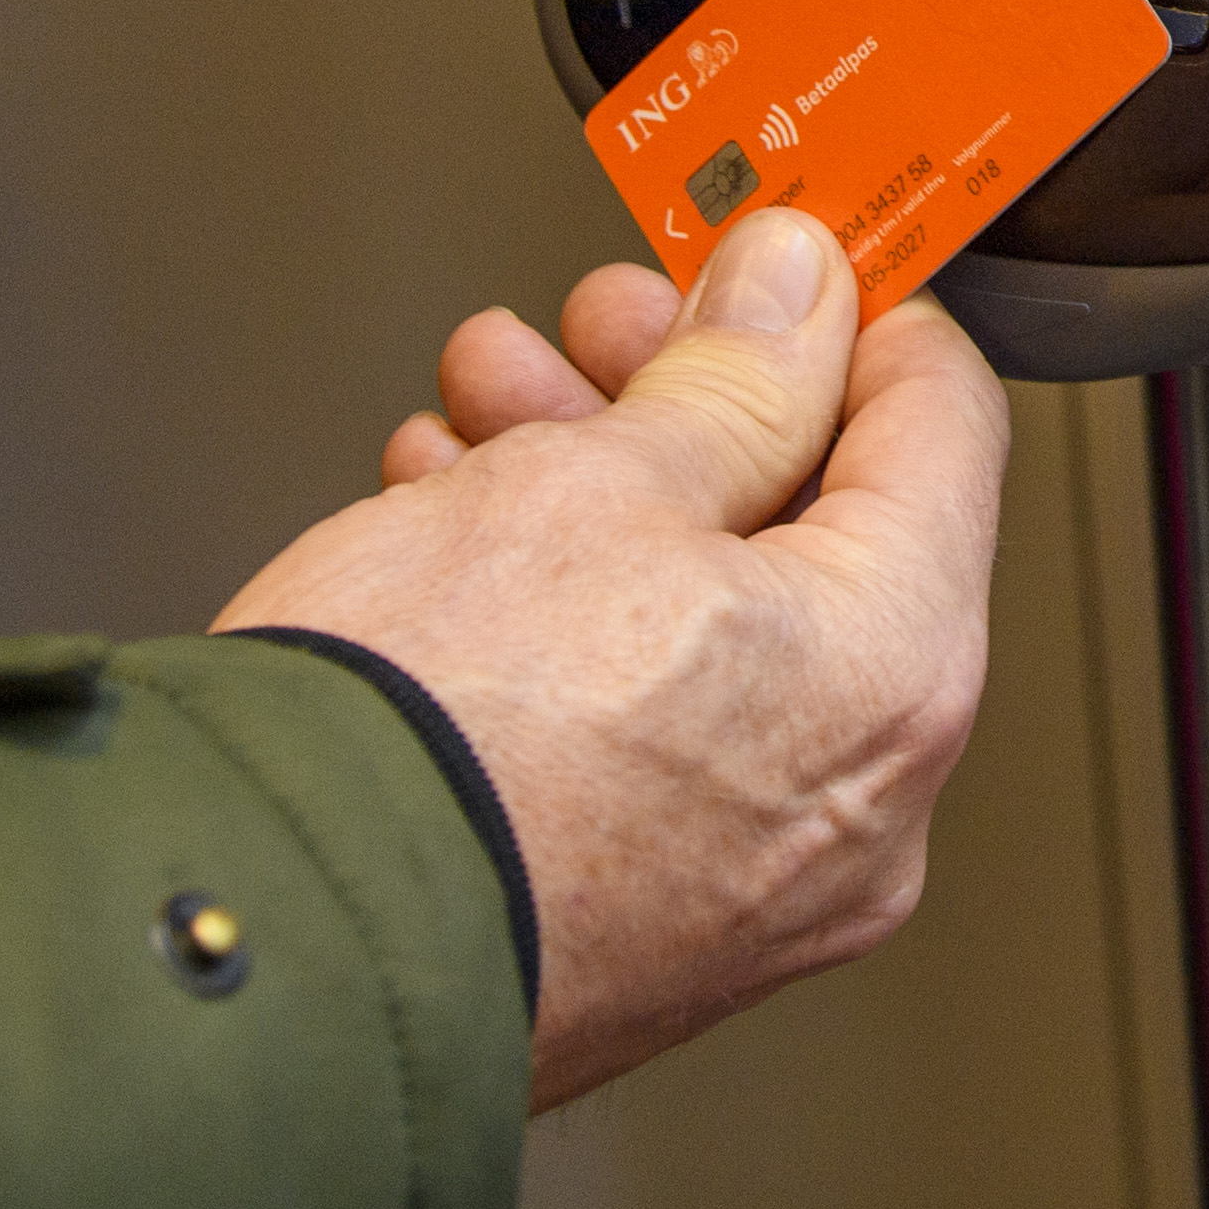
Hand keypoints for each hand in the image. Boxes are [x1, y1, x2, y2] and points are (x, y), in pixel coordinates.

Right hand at [215, 212, 1013, 1109]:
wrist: (262, 955)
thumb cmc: (423, 745)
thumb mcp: (592, 480)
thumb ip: (728, 375)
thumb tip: (792, 295)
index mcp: (897, 674)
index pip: (946, 425)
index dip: (859, 309)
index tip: (787, 253)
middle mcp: (863, 803)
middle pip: (825, 528)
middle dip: (694, 396)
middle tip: (606, 322)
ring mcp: (759, 883)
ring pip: (725, 622)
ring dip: (613, 488)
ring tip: (490, 408)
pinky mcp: (654, 927)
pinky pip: (660, 727)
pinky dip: (580, 616)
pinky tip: (463, 527)